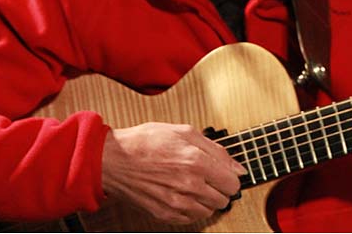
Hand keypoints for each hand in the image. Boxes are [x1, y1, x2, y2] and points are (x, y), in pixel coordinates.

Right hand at [101, 122, 246, 224]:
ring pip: (210, 211)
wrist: (114, 160)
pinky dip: (192, 208)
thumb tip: (238, 167)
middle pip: (224, 199)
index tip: (222, 172)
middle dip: (220, 188)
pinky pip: (192, 219)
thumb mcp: (184, 132)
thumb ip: (216, 150)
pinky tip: (182, 194)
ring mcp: (176, 203)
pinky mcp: (165, 214)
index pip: (232, 183)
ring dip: (207, 199)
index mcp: (196, 162)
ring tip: (194, 185)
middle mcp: (189, 185)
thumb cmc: (146, 141)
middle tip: (207, 177)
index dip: (230, 176)